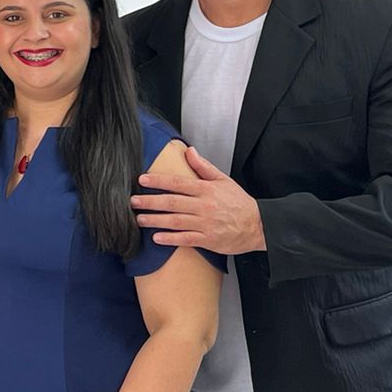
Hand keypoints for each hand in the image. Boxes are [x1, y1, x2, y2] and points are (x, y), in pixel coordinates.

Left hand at [131, 146, 266, 254]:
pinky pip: (186, 239)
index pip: (178, 183)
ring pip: (176, 221)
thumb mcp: (223, 180)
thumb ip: (203, 167)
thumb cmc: (239, 202)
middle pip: (172, 202)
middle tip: (132, 201)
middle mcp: (204, 206)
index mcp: (206, 189)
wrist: (259, 226)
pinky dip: (171, 239)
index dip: (158, 181)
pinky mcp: (209, 240)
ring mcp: (206, 224)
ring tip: (139, 218)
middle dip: (150, 201)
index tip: (142, 179)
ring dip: (155, 220)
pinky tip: (156, 238)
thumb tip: (188, 151)